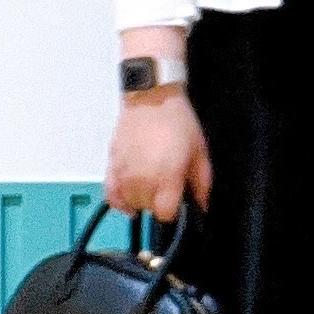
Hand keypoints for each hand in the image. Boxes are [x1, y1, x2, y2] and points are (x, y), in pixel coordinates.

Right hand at [106, 91, 212, 220]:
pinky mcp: (112, 165)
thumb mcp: (199, 152)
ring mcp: (124, 173)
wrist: (152, 98)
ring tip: (150, 185)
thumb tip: (201, 205)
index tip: (177, 202)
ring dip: (140, 200)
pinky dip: (118, 200)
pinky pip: (111, 195)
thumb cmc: (176, 121)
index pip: (165, 215)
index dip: (173, 211)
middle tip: (166, 186)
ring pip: (130, 203)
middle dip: (158, 202)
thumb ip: (202, 183)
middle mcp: (142, 179)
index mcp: (166, 178)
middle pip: (148, 209)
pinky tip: (128, 198)